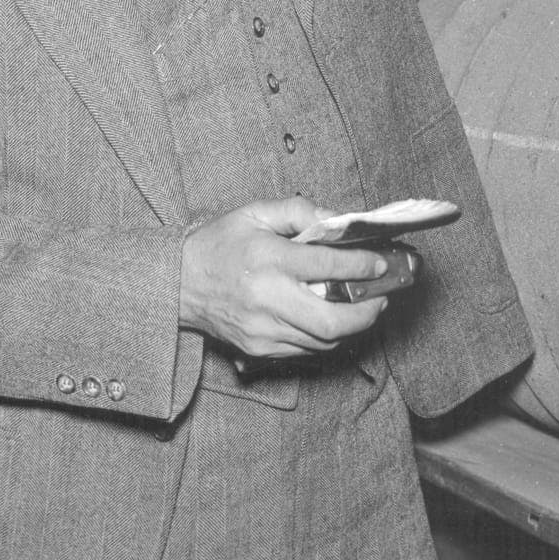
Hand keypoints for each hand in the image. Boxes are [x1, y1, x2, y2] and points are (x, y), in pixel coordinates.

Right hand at [179, 196, 390, 359]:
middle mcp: (267, 299)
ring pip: (323, 340)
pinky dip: (327, 336)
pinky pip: (306, 349)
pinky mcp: (259, 349)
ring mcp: (263, 330)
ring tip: (364, 307)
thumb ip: (299, 211)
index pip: (327, 266)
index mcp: (268, 259)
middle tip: (382, 296)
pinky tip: (333, 318)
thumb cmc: (219, 243)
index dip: (362, 266)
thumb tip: (337, 219)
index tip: (380, 263)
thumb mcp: (255, 212)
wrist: (177, 284)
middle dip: (367, 311)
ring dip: (352, 326)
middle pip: (332, 320)